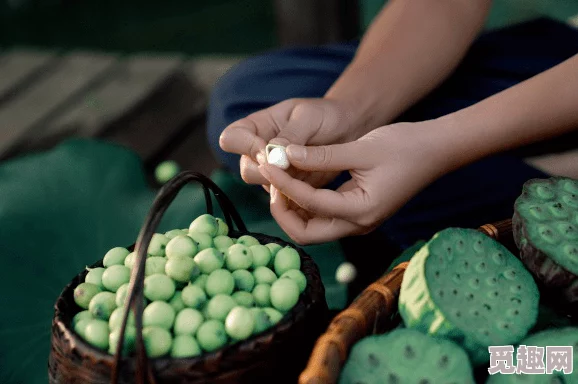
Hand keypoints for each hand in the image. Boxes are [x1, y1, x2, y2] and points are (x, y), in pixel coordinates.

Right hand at [219, 98, 360, 190]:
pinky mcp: (289, 186)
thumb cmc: (326, 116)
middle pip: (246, 170)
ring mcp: (273, 171)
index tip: (268, 149)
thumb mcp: (309, 118)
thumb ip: (290, 135)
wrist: (348, 130)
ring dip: (285, 184)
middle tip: (291, 167)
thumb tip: (271, 155)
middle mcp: (258, 151)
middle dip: (267, 172)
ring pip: (266, 186)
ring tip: (310, 171)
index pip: (231, 139)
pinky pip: (285, 197)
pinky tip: (315, 185)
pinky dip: (297, 194)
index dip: (246, 147)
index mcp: (256, 127)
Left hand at [258, 121, 451, 243]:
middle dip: (282, 209)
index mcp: (361, 212)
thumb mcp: (361, 148)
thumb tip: (284, 154)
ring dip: (291, 207)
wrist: (435, 150)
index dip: (283, 184)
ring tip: (279, 177)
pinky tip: (295, 180)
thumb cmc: (405, 146)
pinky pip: (321, 217)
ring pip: (311, 228)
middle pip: (305, 233)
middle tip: (272, 179)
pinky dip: (303, 203)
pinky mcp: (355, 213)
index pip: (310, 204)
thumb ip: (321, 155)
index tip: (267, 163)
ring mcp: (357, 222)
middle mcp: (358, 224)